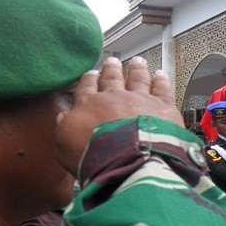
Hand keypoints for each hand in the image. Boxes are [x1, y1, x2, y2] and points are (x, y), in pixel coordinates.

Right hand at [56, 56, 181, 173]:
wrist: (128, 163)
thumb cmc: (94, 158)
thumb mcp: (65, 145)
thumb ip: (64, 128)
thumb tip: (63, 116)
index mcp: (89, 105)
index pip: (87, 88)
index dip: (89, 80)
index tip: (91, 74)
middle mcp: (114, 97)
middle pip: (112, 79)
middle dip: (111, 69)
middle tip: (112, 61)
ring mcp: (139, 100)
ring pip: (137, 79)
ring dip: (137, 69)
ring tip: (137, 62)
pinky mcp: (161, 107)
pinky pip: (161, 89)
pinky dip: (161, 81)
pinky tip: (160, 75)